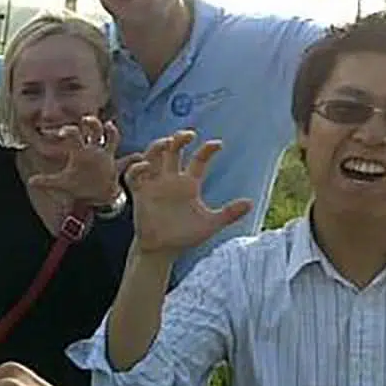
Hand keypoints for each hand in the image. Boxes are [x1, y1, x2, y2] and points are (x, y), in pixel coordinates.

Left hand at [27, 118, 130, 205]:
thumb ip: (48, 182)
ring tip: (109, 126)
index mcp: (80, 151)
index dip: (69, 131)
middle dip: (92, 123)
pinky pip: (126, 162)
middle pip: (94, 130)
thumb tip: (31, 182)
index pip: (74, 136)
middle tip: (86, 119)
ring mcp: (106, 157)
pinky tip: (139, 157)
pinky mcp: (115, 167)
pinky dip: (134, 160)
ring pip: (111, 139)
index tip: (61, 131)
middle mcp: (94, 150)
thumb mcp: (62, 184)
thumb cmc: (78, 186)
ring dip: (111, 132)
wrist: (96, 197)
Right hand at [126, 131, 251, 255]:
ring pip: (153, 157)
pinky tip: (145, 166)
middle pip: (174, 151)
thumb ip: (229, 214)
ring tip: (167, 143)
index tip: (218, 145)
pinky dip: (137, 168)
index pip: (199, 160)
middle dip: (180, 139)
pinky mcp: (140, 194)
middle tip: (188, 135)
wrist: (162, 250)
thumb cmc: (185, 236)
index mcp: (189, 184)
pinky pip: (134, 176)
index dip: (207, 150)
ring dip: (157, 146)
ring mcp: (154, 185)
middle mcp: (171, 180)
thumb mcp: (210, 224)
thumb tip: (251, 203)